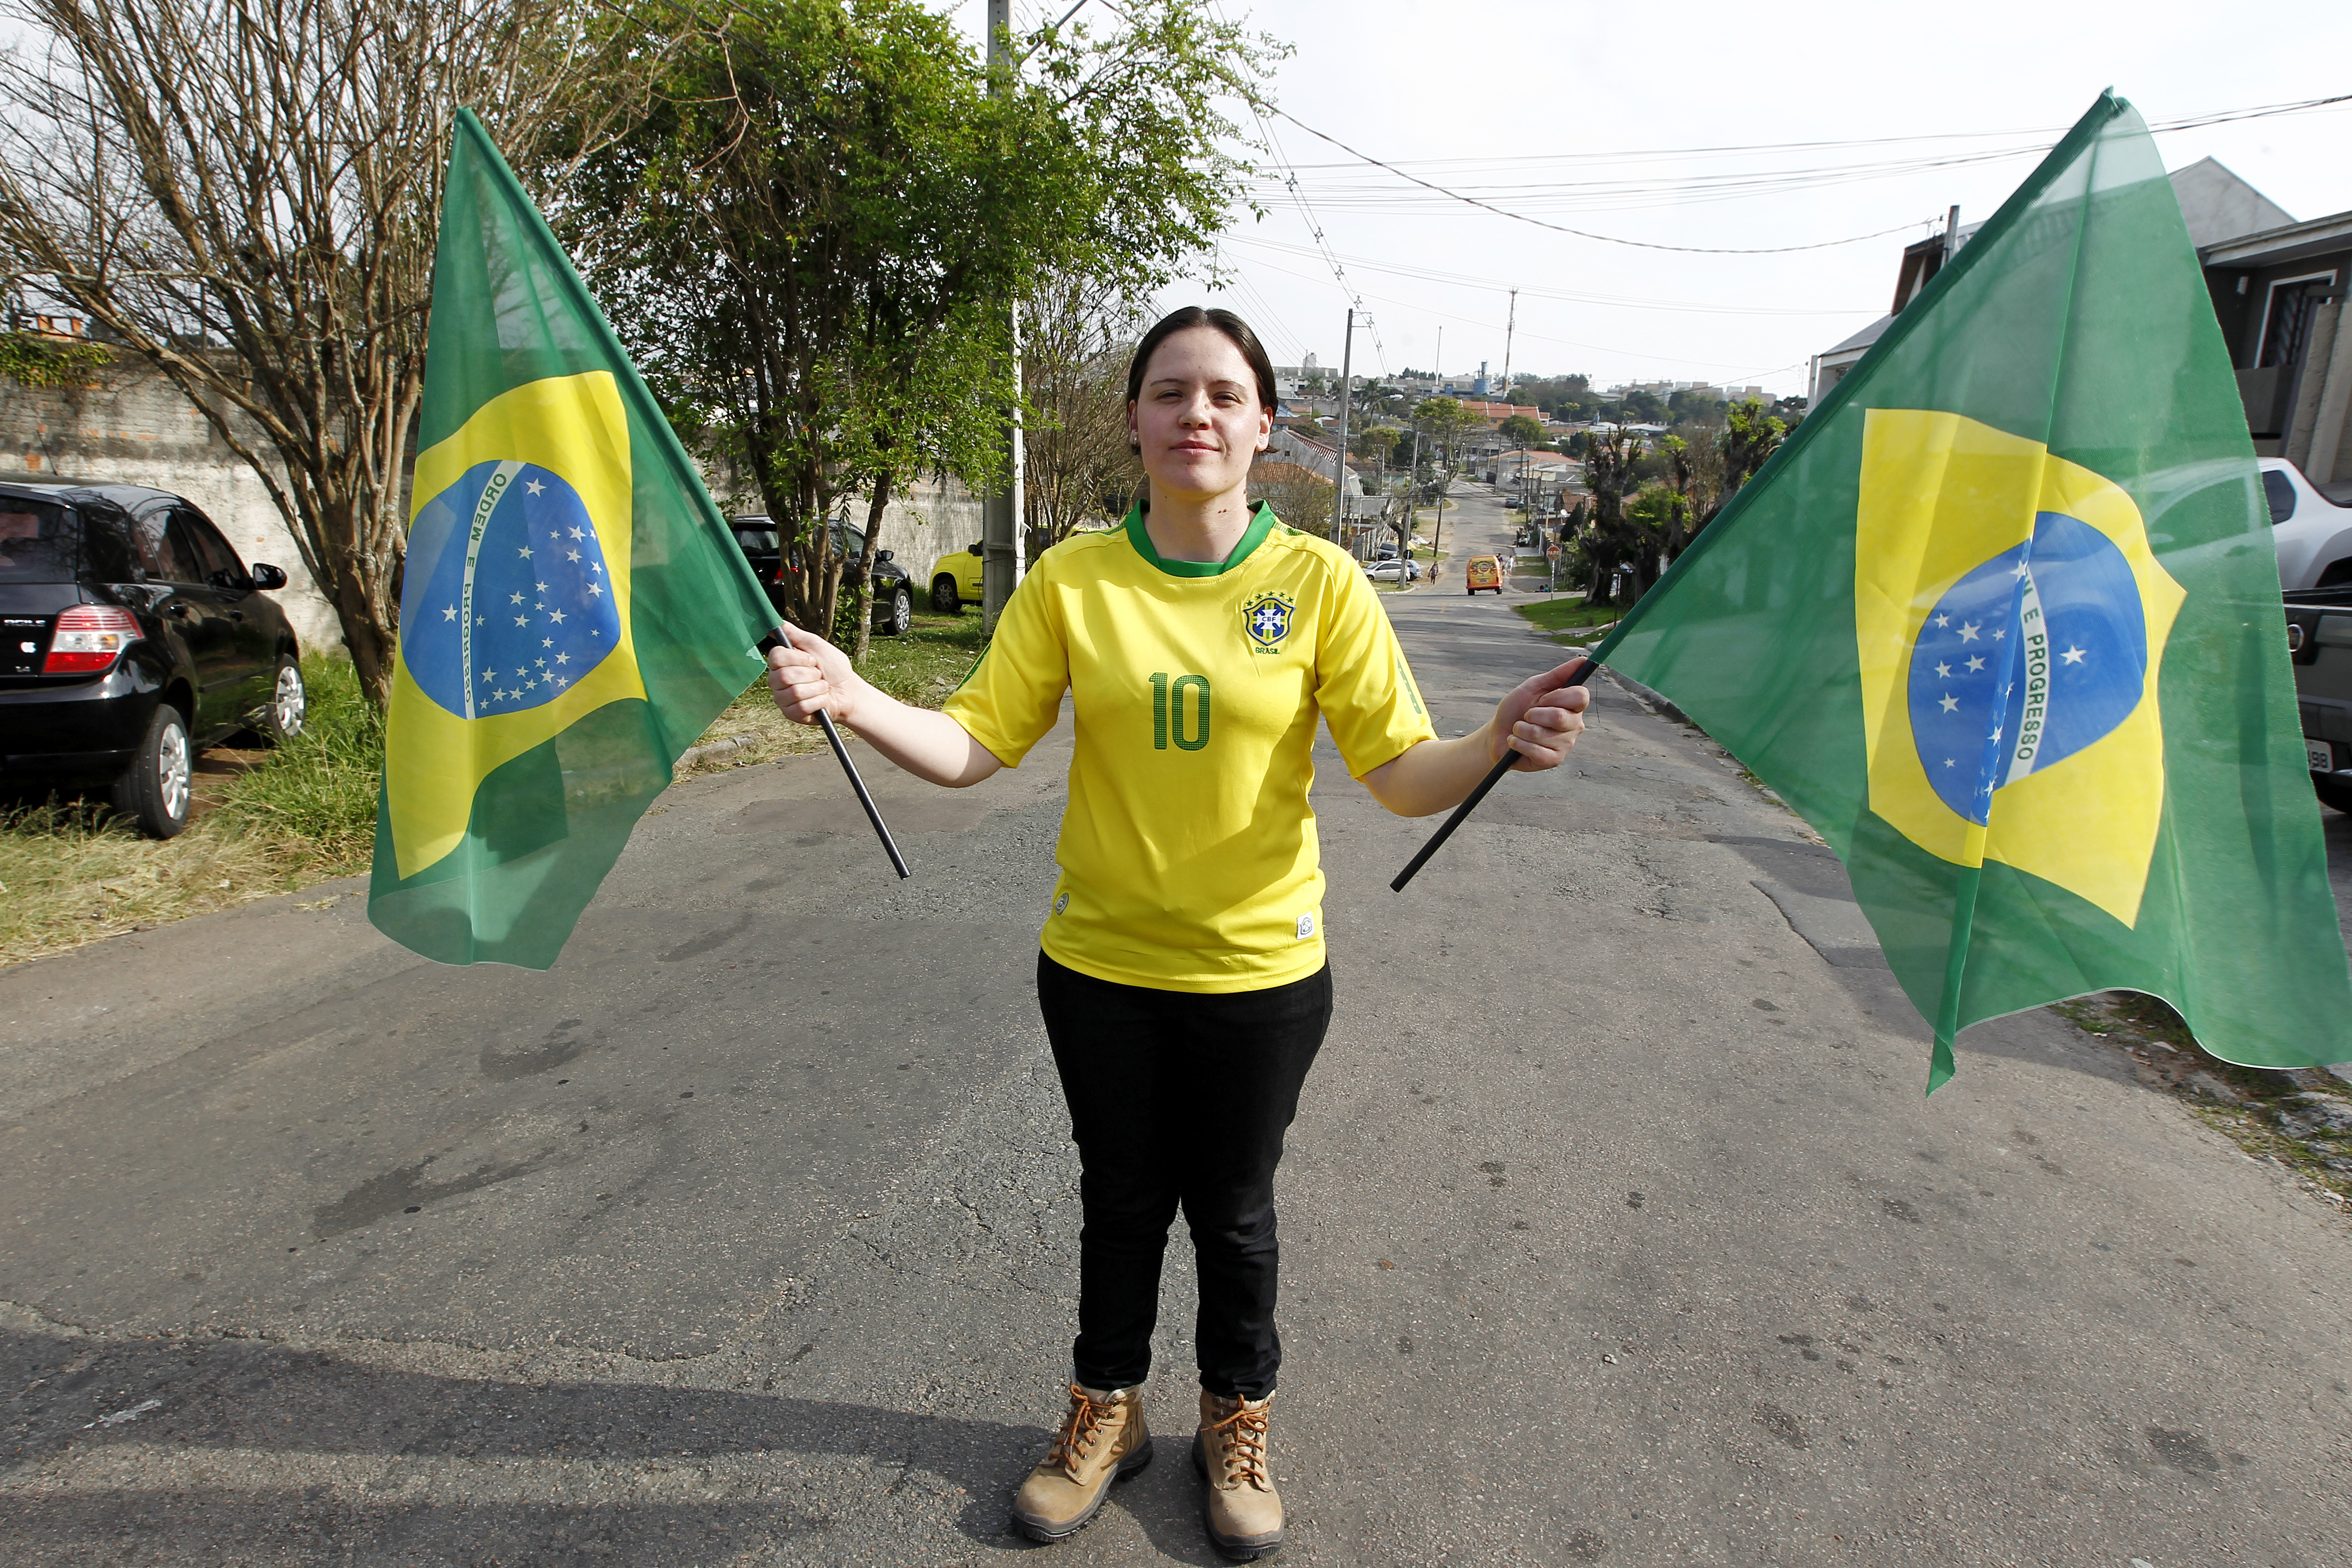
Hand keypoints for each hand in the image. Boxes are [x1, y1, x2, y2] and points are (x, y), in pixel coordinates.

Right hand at [765, 623, 857, 724]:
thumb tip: (778, 622)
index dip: (797, 658)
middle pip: (784, 675)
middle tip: (819, 675)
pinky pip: (802, 706)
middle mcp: (777, 681)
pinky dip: (819, 700)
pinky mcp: (792, 714)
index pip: (775, 656)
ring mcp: (783, 699)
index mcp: (781, 663)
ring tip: (822, 687)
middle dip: (811, 674)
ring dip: (817, 688)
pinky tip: (822, 699)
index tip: (812, 660)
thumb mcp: (817, 646)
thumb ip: (796, 634)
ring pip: (795, 691)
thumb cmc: (834, 669)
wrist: (849, 692)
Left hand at [1489, 657, 1591, 771]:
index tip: (1542, 699)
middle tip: (1527, 715)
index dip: (1558, 696)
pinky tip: (1516, 743)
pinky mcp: (1554, 760)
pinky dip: (1519, 743)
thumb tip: (1582, 660)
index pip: (1581, 696)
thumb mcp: (1534, 687)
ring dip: (1522, 729)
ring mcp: (1565, 744)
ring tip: (1519, 729)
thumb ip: (1558, 674)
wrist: (1498, 734)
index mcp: (1573, 706)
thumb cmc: (1517, 709)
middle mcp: (1574, 725)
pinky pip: (1536, 751)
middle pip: (1560, 716)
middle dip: (1533, 714)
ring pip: (1543, 734)